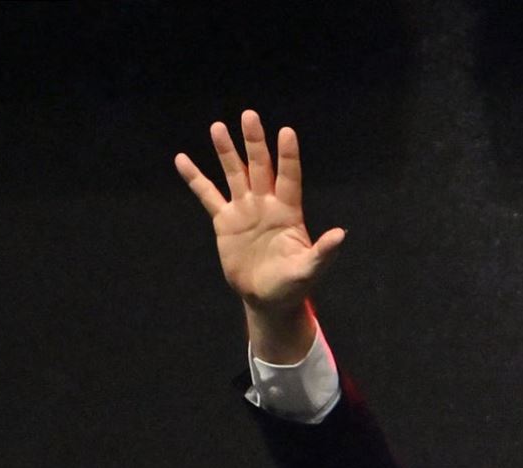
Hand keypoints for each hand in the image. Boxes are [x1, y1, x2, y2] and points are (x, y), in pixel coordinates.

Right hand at [175, 111, 344, 318]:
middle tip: (249, 115)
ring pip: (234, 174)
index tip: (286, 132)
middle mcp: (266, 204)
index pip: (289, 177)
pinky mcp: (224, 221)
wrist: (266, 298)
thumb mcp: (309, 270)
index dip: (288, 156)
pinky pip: (207, 194)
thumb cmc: (292, 285)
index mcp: (289, 212)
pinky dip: (195, 178)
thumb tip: (340, 234)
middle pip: (260, 167)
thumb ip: (323, 252)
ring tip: (218, 127)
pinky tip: (182, 159)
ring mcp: (244, 210)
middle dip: (254, 143)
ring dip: (226, 152)